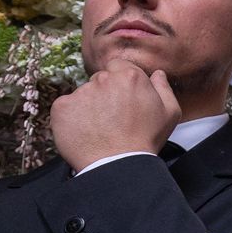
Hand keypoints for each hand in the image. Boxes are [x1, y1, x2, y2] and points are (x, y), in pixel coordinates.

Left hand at [50, 65, 180, 171]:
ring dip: (88, 106)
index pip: (118, 67)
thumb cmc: (145, 140)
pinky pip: (65, 107)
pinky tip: (84, 132)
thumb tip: (157, 74)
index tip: (122, 99)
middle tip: (112, 118)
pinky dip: (71, 118)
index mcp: (129, 76)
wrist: (118, 165)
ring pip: (83, 94)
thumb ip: (163, 88)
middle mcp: (103, 79)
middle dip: (105, 94)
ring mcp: (80, 92)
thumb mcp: (169, 113)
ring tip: (98, 129)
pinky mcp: (62, 107)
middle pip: (100, 80)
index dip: (121, 83)